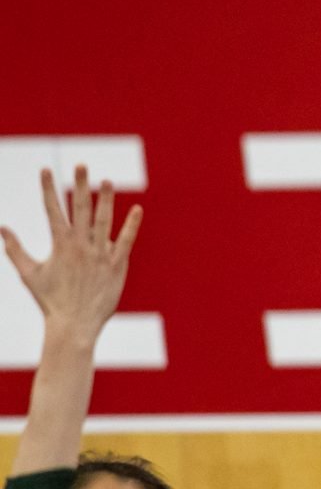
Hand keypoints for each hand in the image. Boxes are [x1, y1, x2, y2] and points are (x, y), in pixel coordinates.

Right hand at [0, 167, 140, 348]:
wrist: (74, 325)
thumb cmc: (49, 300)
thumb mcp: (29, 273)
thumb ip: (14, 250)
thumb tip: (2, 228)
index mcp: (60, 245)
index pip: (52, 210)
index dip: (48, 189)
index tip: (45, 169)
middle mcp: (81, 246)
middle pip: (80, 209)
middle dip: (80, 185)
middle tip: (81, 164)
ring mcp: (100, 254)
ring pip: (104, 221)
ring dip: (105, 200)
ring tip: (107, 180)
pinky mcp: (116, 265)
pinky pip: (126, 241)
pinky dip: (132, 226)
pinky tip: (138, 209)